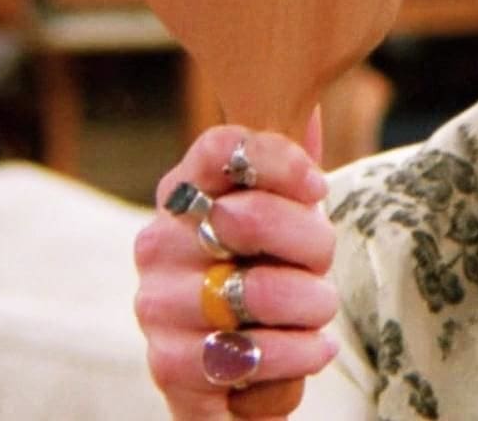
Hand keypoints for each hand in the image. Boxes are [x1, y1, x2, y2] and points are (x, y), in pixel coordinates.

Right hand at [135, 115, 339, 419]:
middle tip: (320, 268)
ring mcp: (156, 304)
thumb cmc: (264, 278)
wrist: (235, 375)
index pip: (221, 147)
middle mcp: (158, 242)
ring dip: (311, 305)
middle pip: (251, 217)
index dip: (280, 161)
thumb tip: (312, 102)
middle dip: (312, 246)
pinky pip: (253, 353)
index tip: (318, 189)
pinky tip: (310, 347)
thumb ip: (292, 166)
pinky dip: (299, 353)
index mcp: (183, 192)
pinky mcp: (169, 365)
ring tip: (317, 313)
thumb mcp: (284, 219)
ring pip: (258, 291)